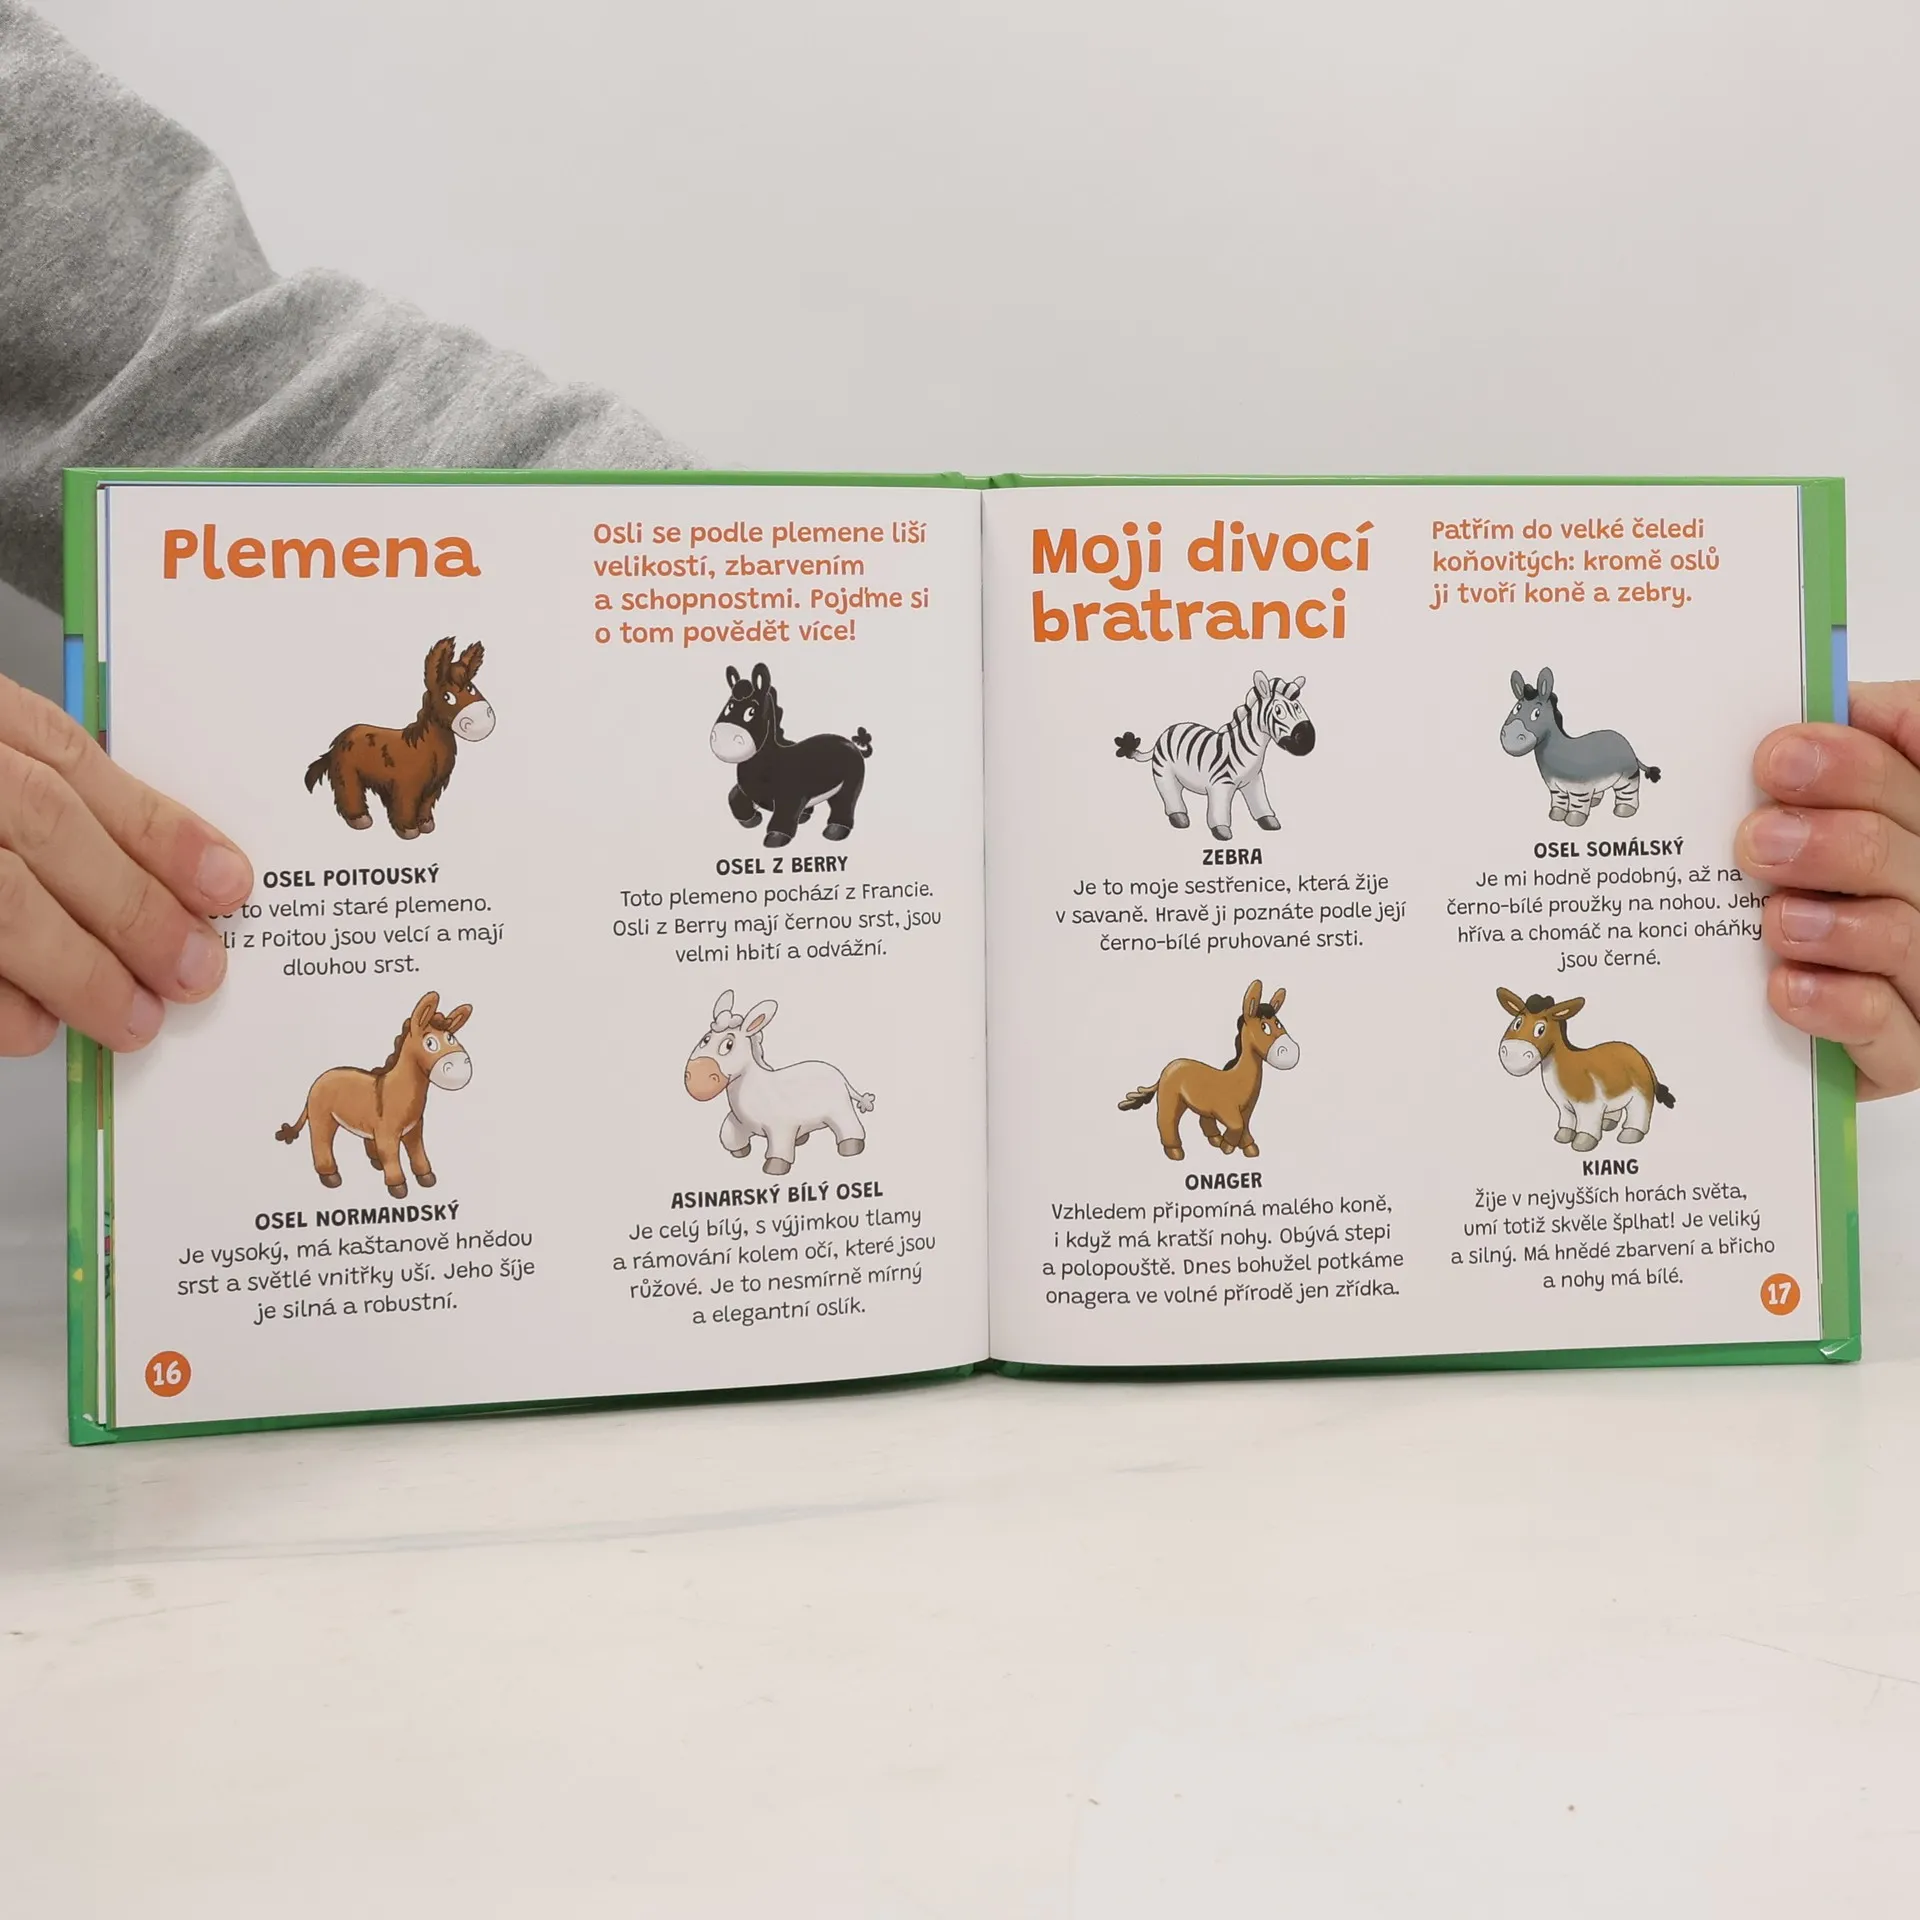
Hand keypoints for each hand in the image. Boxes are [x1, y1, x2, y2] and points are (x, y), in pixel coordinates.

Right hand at [0, 671, 250, 1054]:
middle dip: (131, 907)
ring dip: (75, 967)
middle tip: (193, 972)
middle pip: (38, 824)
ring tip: (131, 1018)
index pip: (64, 759)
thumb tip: (166, 870)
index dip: (157, 827)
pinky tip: (29, 1028)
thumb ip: (37, 791)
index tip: (228, 884)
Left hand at [1739, 681, 1919, 1097]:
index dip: (1854, 759)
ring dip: (1832, 924)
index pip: (1914, 767)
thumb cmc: (1801, 905)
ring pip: (1901, 937)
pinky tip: (1786, 987)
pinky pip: (1889, 1033)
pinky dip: (1837, 1005)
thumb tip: (1841, 701)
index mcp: (1912, 821)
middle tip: (1756, 839)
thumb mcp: (1808, 815)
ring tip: (1775, 919)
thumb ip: (1847, 754)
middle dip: (1829, 839)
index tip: (1777, 756)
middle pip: (1903, 850)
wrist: (1793, 1033)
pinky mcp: (1909, 1056)